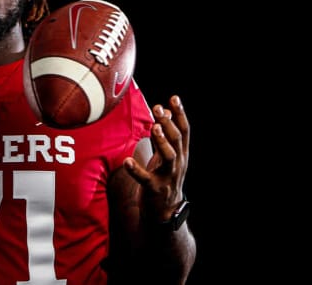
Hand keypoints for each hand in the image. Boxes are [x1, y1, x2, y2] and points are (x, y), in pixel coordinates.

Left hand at [123, 95, 189, 221]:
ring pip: (169, 156)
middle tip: (158, 109)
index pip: (184, 131)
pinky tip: (127, 161)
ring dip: (162, 141)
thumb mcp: (167, 157)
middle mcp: (178, 164)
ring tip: (154, 128)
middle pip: (177, 140)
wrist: (166, 214)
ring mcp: (167, 177)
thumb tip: (166, 111)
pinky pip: (145, 179)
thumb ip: (166, 136)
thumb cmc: (163, 179)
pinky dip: (136, 170)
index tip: (174, 98)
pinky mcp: (155, 189)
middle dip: (169, 123)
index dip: (180, 114)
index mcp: (181, 155)